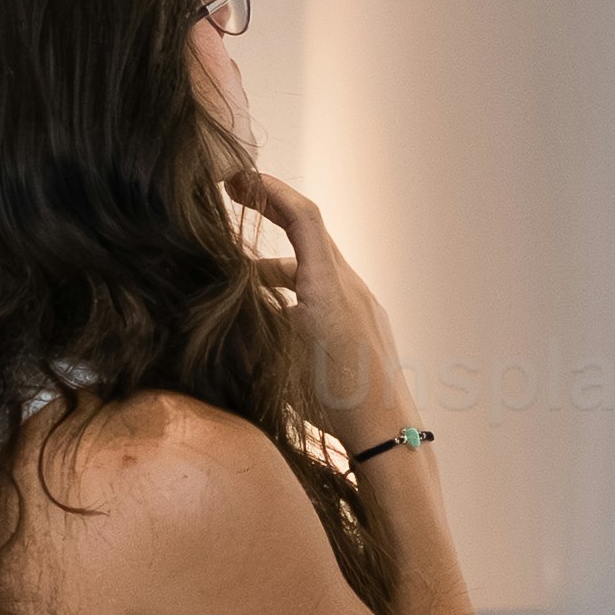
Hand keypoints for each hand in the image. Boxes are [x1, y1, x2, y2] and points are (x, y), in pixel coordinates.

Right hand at [217, 160, 420, 450]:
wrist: (386, 434)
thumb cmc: (335, 403)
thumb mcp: (283, 357)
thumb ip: (257, 321)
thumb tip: (227, 299)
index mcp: (328, 287)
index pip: (303, 217)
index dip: (269, 191)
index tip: (236, 180)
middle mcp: (350, 287)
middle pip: (309, 234)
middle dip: (270, 213)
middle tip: (235, 199)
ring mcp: (362, 305)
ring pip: (315, 267)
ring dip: (278, 264)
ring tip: (239, 280)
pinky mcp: (366, 325)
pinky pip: (326, 291)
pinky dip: (296, 290)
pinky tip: (273, 316)